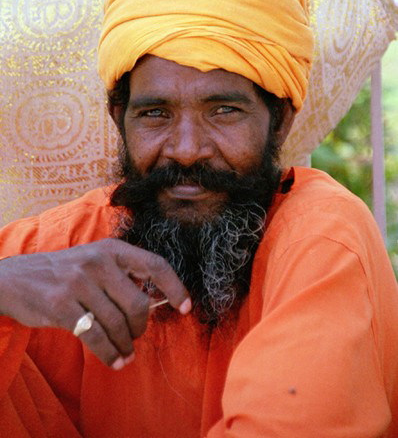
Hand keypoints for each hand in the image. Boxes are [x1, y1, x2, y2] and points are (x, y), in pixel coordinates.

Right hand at [0, 239, 190, 368]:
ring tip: (124, 354)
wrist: (16, 278)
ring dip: (125, 346)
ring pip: (118, 325)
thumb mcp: (93, 259)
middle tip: (135, 337)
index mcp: (111, 249)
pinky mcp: (62, 306)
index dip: (175, 287)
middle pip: (139, 304)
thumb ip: (121, 274)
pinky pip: (96, 338)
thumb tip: (154, 300)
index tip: (186, 306)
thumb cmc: (62, 271)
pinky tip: (114, 360)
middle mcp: (98, 262)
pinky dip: (109, 354)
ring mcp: (79, 283)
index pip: (155, 265)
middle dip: (141, 328)